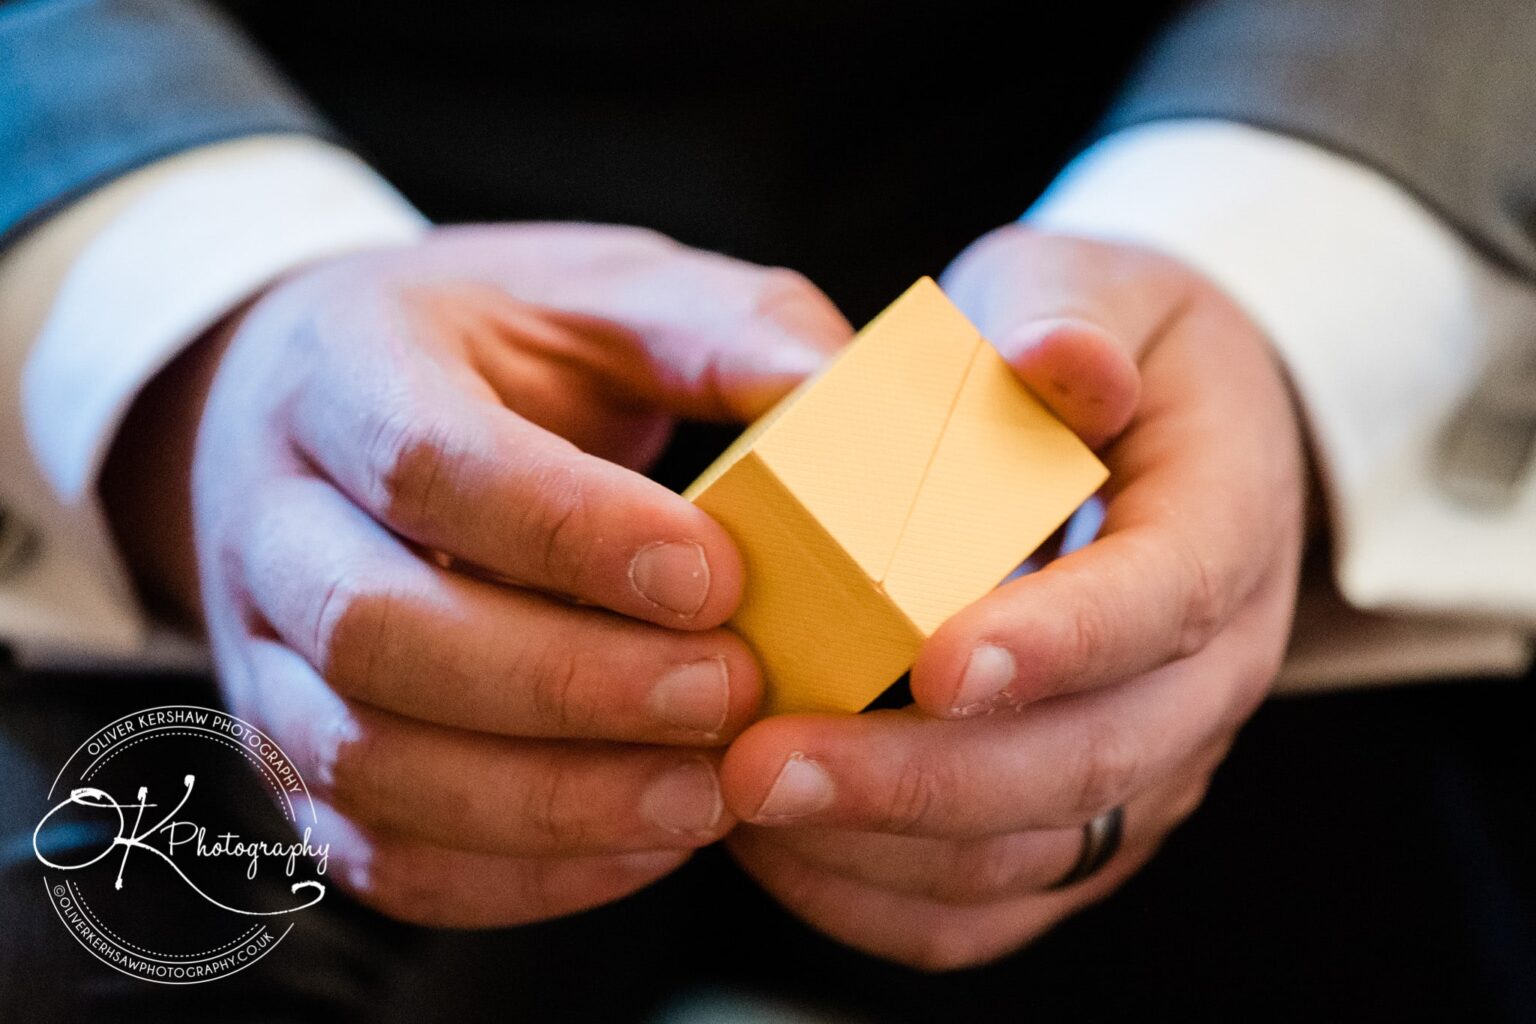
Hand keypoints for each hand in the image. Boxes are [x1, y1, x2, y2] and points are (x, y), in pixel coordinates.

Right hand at [101, 224, 850, 925]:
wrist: (325, 407)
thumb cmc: (493, 346)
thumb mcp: (602, 292)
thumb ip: (720, 330)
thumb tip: (848, 394)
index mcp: (341, 372)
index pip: (428, 465)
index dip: (572, 533)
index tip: (717, 576)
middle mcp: (270, 520)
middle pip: (378, 631)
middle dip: (569, 682)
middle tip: (733, 692)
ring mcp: (263, 651)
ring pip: (366, 762)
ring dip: (552, 801)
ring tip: (708, 795)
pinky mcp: (296, 753)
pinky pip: (379, 850)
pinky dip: (515, 874)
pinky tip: (643, 844)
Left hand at [718, 227, 1307, 968]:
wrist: (1162, 435)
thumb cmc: (1106, 347)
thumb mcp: (1098, 290)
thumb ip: (1074, 320)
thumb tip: (1057, 358)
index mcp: (1225, 529)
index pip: (1159, 603)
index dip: (1052, 642)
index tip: (929, 664)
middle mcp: (1205, 671)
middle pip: (1088, 763)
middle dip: (918, 781)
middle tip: (763, 766)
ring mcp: (1151, 761)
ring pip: (1033, 853)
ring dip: (881, 845)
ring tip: (740, 800)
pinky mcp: (1084, 816)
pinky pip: (993, 903)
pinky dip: (882, 895)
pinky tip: (778, 849)